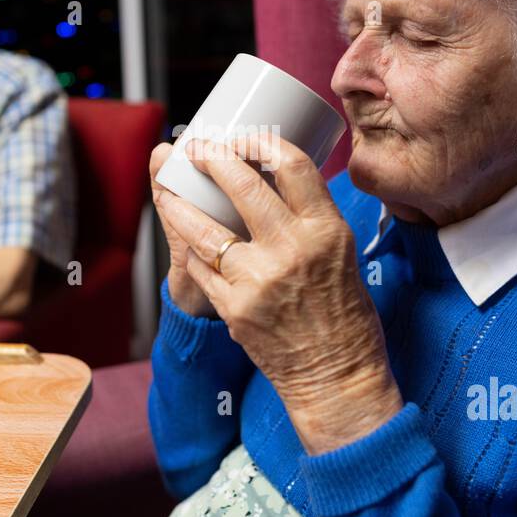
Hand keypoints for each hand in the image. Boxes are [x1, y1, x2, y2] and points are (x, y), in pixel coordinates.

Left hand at [155, 134, 403, 453]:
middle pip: (243, 185)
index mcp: (326, 230)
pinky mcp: (234, 309)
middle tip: (200, 149)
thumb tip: (276, 182)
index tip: (244, 138)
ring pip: (205, 229)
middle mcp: (292, 249)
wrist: (338, 378)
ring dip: (180, 205)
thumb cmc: (347, 317)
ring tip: (170, 192)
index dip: (261, 143)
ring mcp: (258, 280)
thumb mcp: (343, 254)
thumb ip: (311, 219)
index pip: (292, 166)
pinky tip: (189, 243)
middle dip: (214, 158)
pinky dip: (196, 254)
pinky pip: (204, 270)